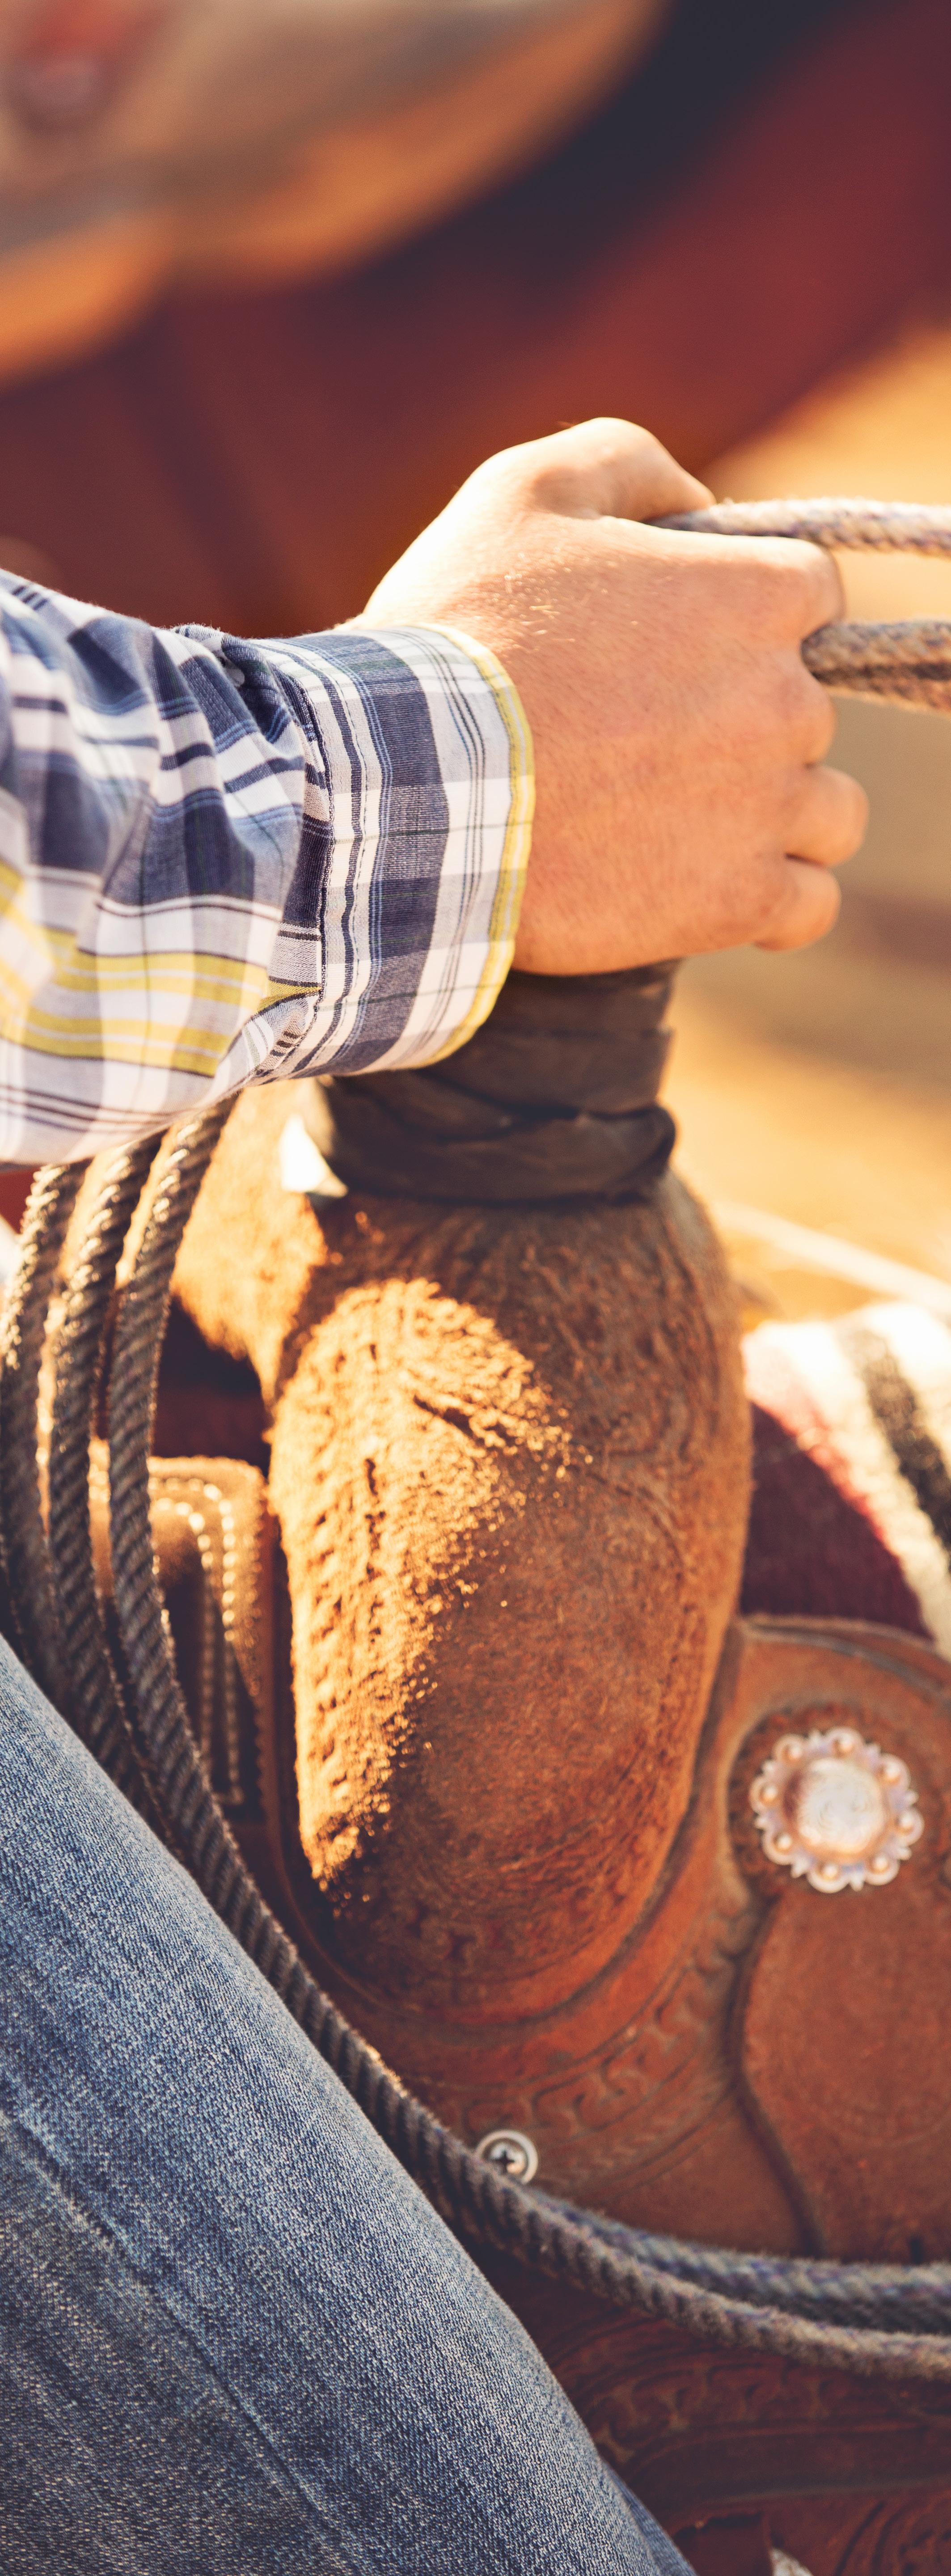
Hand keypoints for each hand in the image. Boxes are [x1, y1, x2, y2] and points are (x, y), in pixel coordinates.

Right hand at [362, 418, 867, 974]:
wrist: (402, 786)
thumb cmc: (457, 633)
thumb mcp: (523, 490)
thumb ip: (629, 464)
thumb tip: (697, 502)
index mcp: (753, 596)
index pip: (810, 595)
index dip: (747, 614)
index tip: (680, 646)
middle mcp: (784, 702)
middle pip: (811, 708)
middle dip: (744, 717)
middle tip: (642, 738)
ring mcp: (768, 810)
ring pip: (828, 814)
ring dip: (776, 813)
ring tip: (680, 821)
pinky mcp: (736, 901)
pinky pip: (810, 908)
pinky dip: (775, 902)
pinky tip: (714, 887)